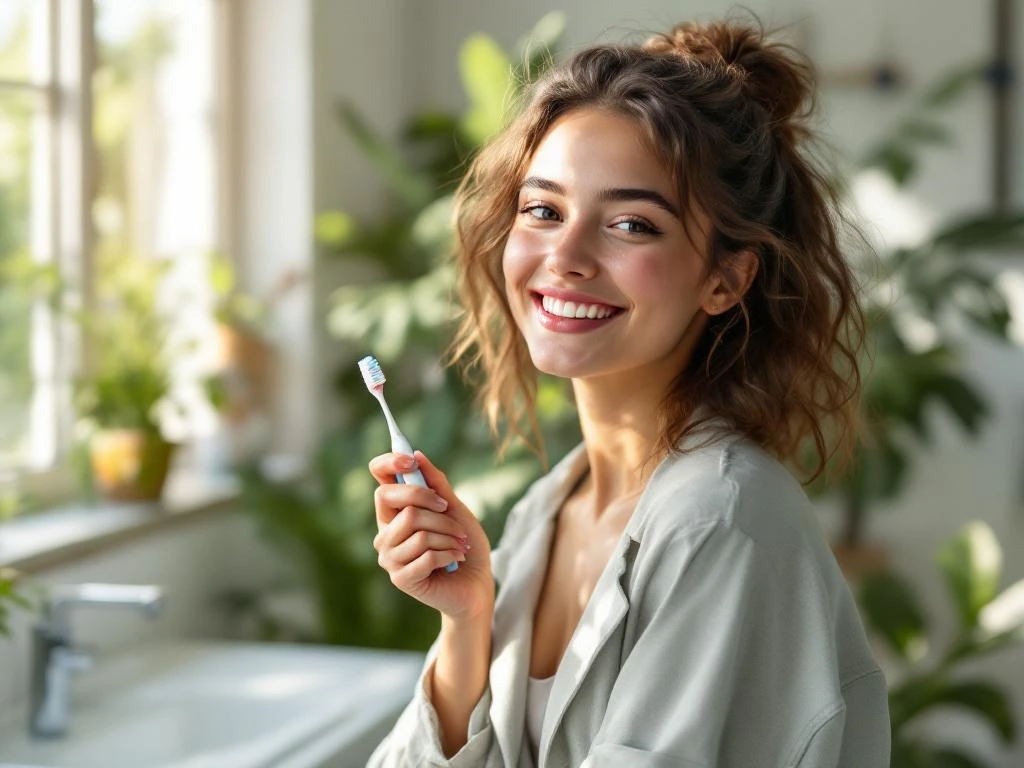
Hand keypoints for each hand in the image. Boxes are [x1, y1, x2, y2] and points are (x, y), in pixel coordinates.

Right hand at [370, 451, 493, 621]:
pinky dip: (449, 554)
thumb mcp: (454, 508)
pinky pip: (426, 554)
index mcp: (395, 512)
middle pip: (398, 502)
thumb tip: (417, 455)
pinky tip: (455, 560)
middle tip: (452, 515)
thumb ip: (436, 484)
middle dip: (434, 506)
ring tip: (459, 544)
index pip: (380, 479)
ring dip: (448, 535)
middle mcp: (385, 532)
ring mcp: (389, 557)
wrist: (476, 584)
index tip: (411, 461)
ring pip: (417, 529)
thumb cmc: (464, 544)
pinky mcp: (400, 578)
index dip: (389, 463)